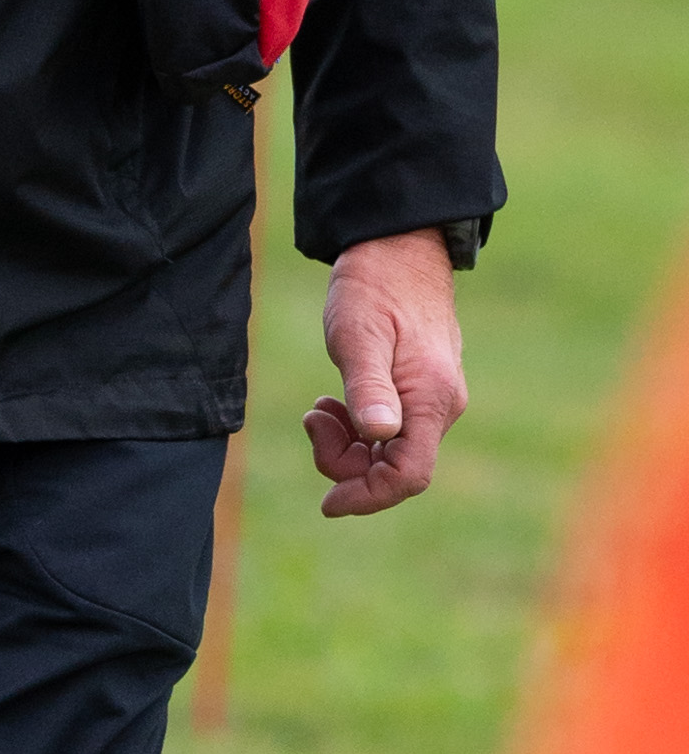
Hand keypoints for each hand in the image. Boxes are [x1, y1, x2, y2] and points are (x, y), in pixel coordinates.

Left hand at [306, 229, 466, 518]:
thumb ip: (368, 387)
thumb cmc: (374, 287)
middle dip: (347, 463)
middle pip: (396, 469)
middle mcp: (441, 406)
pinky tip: (334, 404)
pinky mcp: (421, 390)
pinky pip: (390, 431)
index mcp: (431, 400)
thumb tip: (378, 435)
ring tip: (319, 408)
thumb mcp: (358, 336)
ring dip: (348, 445)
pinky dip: (357, 429)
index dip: (368, 497)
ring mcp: (433, 399)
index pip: (409, 475)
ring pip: (390, 451)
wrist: (398, 249)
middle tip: (313, 419)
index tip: (327, 504)